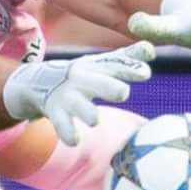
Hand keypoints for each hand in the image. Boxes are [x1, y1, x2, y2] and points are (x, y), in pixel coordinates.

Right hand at [0, 40, 152, 137]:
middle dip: (108, 87)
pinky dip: (67, 132)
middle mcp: (82, 79)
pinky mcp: (55, 112)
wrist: (39, 82)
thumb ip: (127, 59)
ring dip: (86, 111)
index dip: (130, 69)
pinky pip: (61, 124)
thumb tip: (151, 48)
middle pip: (96, 82)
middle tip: (123, 92)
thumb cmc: (83, 75)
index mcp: (96, 67)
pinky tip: (75, 141)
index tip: (146, 73)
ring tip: (95, 120)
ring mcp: (67, 96)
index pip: (115, 65)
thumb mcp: (102, 65)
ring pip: (77, 104)